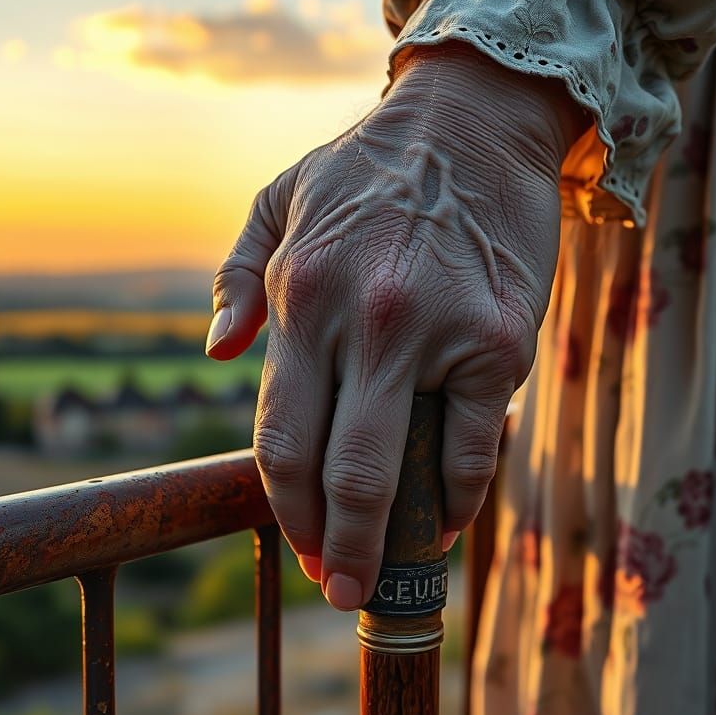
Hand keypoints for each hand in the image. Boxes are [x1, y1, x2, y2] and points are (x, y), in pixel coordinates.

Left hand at [207, 41, 582, 609]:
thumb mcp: (278, 201)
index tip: (303, 550)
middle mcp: (361, 323)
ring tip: (396, 570)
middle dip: (337, 551)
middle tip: (341, 593)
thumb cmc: (371, 170)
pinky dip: (463, 497)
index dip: (287, 511)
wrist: (477, 121)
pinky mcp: (500, 339)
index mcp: (301, 298)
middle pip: (338, 474)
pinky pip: (474, 445)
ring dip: (400, 540)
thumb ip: (238, 279)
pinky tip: (451, 518)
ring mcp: (434, 334)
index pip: (279, 439)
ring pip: (405, 471)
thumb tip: (215, 355)